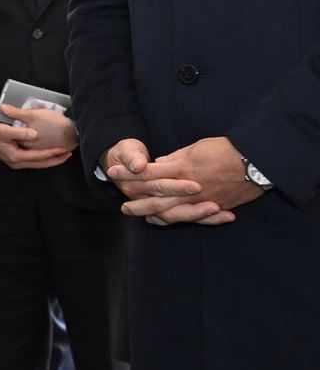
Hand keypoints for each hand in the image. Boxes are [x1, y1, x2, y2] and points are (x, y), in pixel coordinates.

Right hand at [0, 109, 73, 169]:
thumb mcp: (3, 130)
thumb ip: (19, 132)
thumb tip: (34, 134)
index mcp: (15, 156)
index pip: (38, 156)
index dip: (51, 152)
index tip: (62, 148)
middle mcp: (17, 162)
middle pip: (41, 163)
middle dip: (55, 159)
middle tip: (68, 154)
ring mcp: (17, 162)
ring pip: (38, 164)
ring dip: (51, 160)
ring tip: (63, 155)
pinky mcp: (17, 159)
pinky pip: (34, 161)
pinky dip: (44, 158)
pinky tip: (49, 154)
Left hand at [117, 136, 256, 225]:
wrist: (256, 161)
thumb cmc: (226, 149)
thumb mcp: (196, 148)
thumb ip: (177, 157)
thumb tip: (161, 162)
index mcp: (181, 168)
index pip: (148, 172)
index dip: (129, 173)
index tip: (112, 172)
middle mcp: (187, 187)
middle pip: (155, 197)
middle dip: (137, 202)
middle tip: (123, 207)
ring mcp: (201, 200)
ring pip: (171, 212)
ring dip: (154, 215)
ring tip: (141, 217)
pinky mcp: (215, 207)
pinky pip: (194, 218)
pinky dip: (178, 220)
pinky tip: (166, 221)